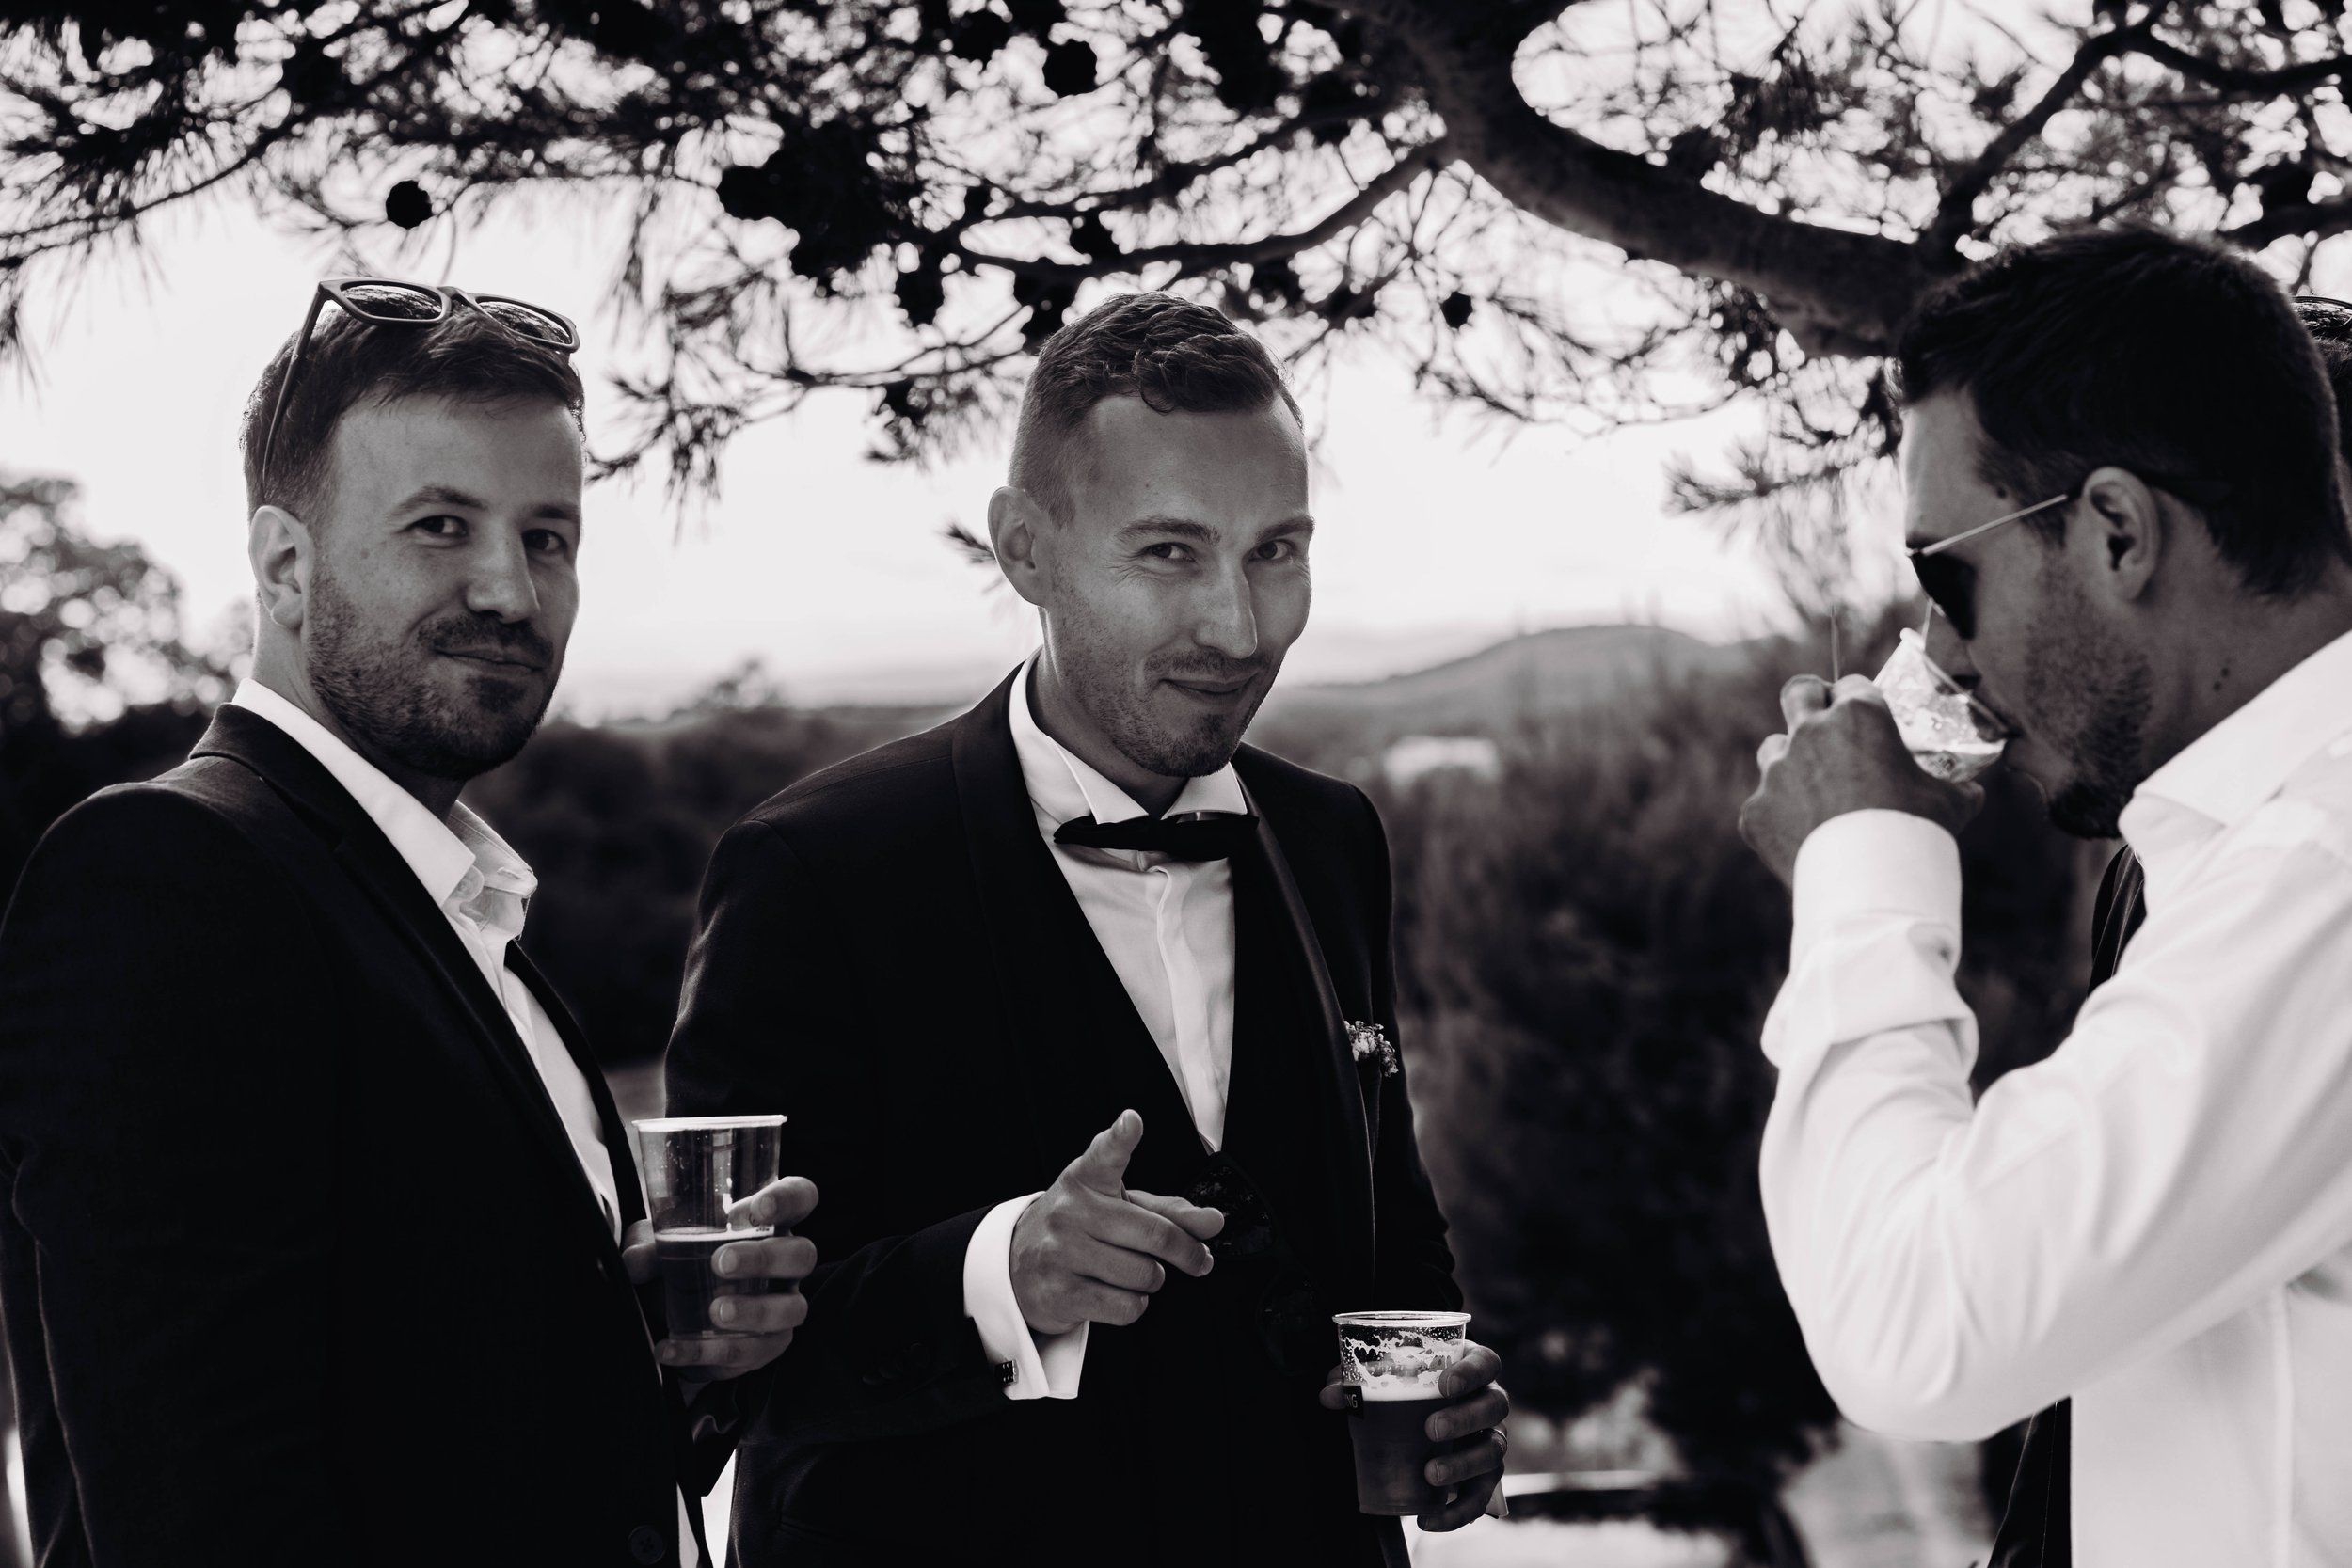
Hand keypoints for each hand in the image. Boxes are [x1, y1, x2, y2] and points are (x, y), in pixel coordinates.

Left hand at [622, 1174, 819, 1381]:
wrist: (667, 1324)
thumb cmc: (676, 1268)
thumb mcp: (654, 1249)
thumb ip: (646, 1248)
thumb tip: (634, 1260)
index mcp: (766, 1224)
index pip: (798, 1198)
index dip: (788, 1199)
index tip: (758, 1208)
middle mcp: (784, 1264)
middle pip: (801, 1254)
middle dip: (764, 1258)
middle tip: (721, 1262)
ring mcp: (782, 1306)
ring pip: (791, 1308)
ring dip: (755, 1310)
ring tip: (715, 1312)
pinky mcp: (767, 1346)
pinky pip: (754, 1352)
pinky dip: (712, 1351)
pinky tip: (675, 1348)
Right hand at [1010, 1110, 1224, 1334]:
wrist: (1017, 1264)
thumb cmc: (1081, 1229)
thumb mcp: (1120, 1207)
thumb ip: (1170, 1212)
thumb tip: (1213, 1222)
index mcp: (1086, 1179)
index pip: (1105, 1154)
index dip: (1121, 1138)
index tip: (1132, 1122)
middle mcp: (1071, 1211)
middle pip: (1156, 1235)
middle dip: (1188, 1253)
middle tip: (1198, 1259)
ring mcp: (1063, 1252)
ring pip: (1145, 1275)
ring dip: (1153, 1280)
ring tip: (1134, 1272)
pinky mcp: (1061, 1293)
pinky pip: (1127, 1306)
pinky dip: (1134, 1305)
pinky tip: (1117, 1292)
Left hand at [1317, 1342, 1510, 1530]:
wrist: (1420, 1426)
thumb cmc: (1407, 1393)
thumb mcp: (1385, 1381)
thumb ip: (1358, 1382)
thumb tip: (1330, 1395)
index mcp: (1469, 1369)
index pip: (1486, 1362)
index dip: (1473, 1371)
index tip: (1446, 1385)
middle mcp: (1488, 1403)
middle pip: (1495, 1406)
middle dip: (1466, 1419)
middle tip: (1431, 1429)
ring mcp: (1490, 1439)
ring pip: (1493, 1452)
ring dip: (1463, 1465)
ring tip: (1430, 1474)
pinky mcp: (1484, 1477)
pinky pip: (1480, 1498)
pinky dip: (1457, 1513)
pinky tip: (1428, 1520)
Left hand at [1739, 674, 1983, 885]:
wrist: (1869, 884)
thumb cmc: (1916, 834)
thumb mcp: (1951, 803)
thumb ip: (1957, 787)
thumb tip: (1971, 790)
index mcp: (1859, 715)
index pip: (1851, 685)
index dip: (1858, 699)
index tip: (1863, 715)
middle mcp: (1810, 731)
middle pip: (1798, 692)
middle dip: (1810, 701)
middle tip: (1823, 724)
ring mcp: (1776, 770)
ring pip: (1773, 748)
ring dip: (1790, 760)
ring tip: (1813, 789)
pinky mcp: (1755, 809)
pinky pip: (1763, 803)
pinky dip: (1779, 815)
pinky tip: (1801, 836)